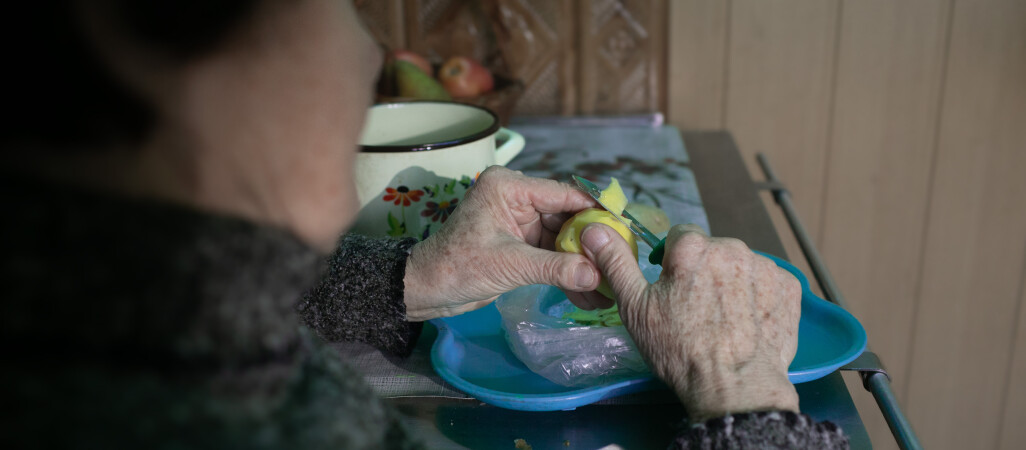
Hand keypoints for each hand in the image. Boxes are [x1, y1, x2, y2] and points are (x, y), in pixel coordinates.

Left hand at [402, 166, 607, 320]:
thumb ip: (555, 268)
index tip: (624, 225)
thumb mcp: (509, 265)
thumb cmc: (457, 266)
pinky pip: (551, 254)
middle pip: (567, 216)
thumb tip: (595, 275)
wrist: (426, 290)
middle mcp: (516, 197)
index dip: (595, 210)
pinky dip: (567, 271)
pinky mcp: (519, 243)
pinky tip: (588, 292)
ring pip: (562, 238)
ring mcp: (519, 221)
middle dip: (591, 243)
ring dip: (582, 262)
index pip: (563, 193)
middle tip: (621, 262)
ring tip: (609, 285)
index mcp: (508, 187)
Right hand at [580, 223, 800, 420]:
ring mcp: (764, 266)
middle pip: (712, 250)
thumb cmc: (680, 349)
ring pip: (740, 265)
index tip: (671, 289)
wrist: (734, 387)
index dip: (672, 262)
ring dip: (731, 282)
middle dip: (704, 271)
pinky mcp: (789, 287)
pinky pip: (768, 282)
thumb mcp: (636, 308)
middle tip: (696, 309)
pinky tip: (748, 322)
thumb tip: (594, 229)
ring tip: (723, 319)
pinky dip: (758, 296)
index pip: (679, 237)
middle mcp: (732, 247)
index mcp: (692, 247)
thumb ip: (616, 262)